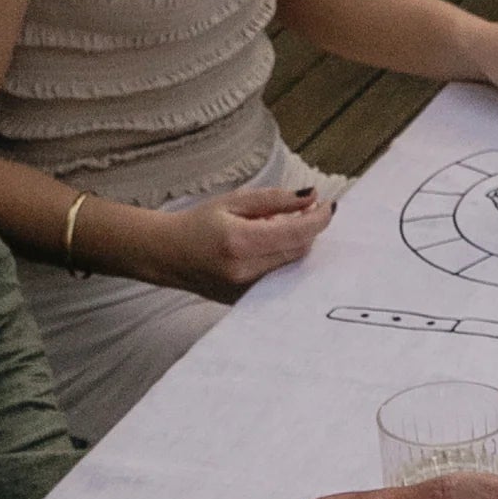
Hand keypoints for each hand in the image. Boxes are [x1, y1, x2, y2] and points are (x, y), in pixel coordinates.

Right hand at [128, 185, 335, 295]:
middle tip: (306, 211)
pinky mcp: (247, 301)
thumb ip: (275, 200)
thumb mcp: (233, 202)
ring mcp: (246, 291)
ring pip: (291, 266)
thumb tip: (311, 197)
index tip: (330, 206)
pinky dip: (281, 260)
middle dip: (308, 230)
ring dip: (295, 245)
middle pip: (299, 251)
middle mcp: (245, 271)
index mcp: (240, 242)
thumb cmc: (197, 224)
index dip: (318, 220)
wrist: (167, 254)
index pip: (296, 234)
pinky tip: (267, 247)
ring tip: (277, 227)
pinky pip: (278, 279)